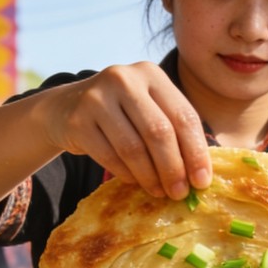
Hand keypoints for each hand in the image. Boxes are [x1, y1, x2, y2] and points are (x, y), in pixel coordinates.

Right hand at [44, 62, 212, 199]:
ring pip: (133, 148)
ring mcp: (97, 98)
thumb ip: (173, 130)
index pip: (183, 116)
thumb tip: (200, 174)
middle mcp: (124, 79)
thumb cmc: (120, 113)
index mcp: (151, 74)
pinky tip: (136, 182)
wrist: (65, 107)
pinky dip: (127, 174)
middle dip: (173, 168)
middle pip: (159, 132)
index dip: (196, 152)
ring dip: (150, 177)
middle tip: (180, 193)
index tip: (202, 181)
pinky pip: (109, 157)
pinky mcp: (77, 121)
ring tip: (160, 192)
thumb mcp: (147, 107)